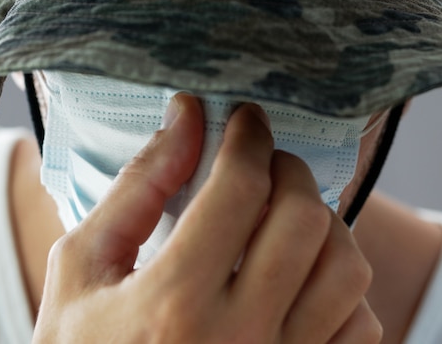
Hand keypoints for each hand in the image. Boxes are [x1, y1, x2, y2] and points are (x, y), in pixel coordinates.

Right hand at [32, 93, 381, 342]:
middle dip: (288, 169)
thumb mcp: (81, 270)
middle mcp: (241, 340)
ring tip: (284, 214)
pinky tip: (299, 276)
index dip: (248, 136)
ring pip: (346, 268)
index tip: (245, 119)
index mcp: (172, 304)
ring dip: (321, 223)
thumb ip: (135, 189)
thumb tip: (186, 118)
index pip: (240, 189)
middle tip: (262, 162)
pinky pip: (360, 324)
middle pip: (304, 219)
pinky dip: (340, 285)